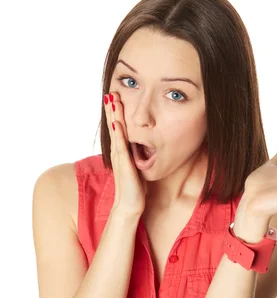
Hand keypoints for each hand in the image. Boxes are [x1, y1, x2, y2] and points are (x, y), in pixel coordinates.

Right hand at [104, 91, 146, 216]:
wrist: (130, 205)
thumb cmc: (135, 189)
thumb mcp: (138, 168)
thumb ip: (138, 157)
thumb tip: (146, 148)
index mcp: (121, 152)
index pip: (118, 128)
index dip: (117, 113)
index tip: (116, 98)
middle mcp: (118, 151)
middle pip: (114, 125)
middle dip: (112, 108)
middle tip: (110, 91)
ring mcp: (119, 157)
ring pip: (115, 130)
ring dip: (113, 114)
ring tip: (111, 98)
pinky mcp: (123, 163)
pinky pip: (120, 144)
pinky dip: (118, 132)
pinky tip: (116, 121)